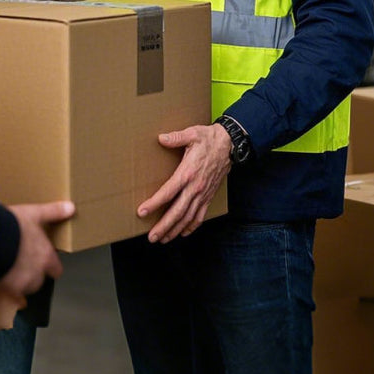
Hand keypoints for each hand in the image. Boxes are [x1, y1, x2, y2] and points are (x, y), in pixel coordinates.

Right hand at [0, 201, 71, 303]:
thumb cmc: (12, 226)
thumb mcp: (33, 214)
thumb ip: (52, 212)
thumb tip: (71, 207)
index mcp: (45, 258)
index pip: (55, 270)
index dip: (49, 266)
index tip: (41, 262)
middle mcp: (34, 275)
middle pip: (36, 282)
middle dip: (28, 276)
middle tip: (16, 263)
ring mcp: (17, 286)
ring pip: (18, 291)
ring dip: (11, 285)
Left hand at [139, 124, 231, 243]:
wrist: (230, 144)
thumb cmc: (208, 139)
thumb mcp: (192, 134)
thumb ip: (176, 137)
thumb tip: (161, 138)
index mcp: (187, 173)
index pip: (168, 192)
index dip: (155, 203)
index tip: (142, 212)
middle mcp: (195, 187)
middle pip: (178, 211)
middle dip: (164, 226)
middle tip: (151, 237)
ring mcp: (203, 194)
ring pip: (188, 217)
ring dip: (175, 229)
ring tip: (162, 239)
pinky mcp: (209, 196)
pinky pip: (200, 215)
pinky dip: (191, 226)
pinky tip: (183, 233)